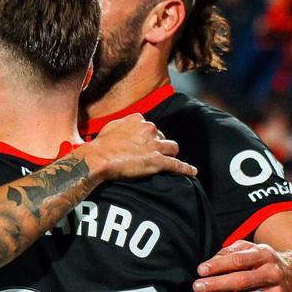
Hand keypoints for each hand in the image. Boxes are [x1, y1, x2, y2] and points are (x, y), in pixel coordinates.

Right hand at [80, 114, 195, 180]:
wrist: (99, 158)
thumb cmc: (101, 145)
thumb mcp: (112, 127)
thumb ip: (124, 125)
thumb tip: (126, 128)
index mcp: (139, 119)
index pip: (150, 127)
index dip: (147, 137)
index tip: (143, 144)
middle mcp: (149, 129)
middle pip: (162, 136)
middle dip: (158, 145)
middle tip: (150, 155)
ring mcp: (154, 145)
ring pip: (172, 148)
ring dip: (171, 153)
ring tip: (168, 159)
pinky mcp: (157, 161)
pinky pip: (176, 165)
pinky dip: (186, 169)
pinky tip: (192, 172)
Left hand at [191, 239, 291, 291]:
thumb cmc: (264, 262)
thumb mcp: (252, 249)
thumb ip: (232, 251)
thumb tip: (211, 261)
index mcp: (265, 255)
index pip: (239, 260)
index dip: (219, 265)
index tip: (200, 270)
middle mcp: (273, 274)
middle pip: (242, 281)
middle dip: (217, 285)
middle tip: (197, 288)